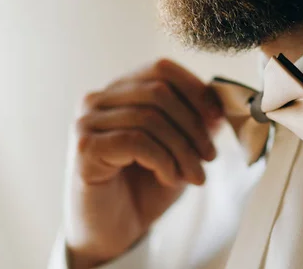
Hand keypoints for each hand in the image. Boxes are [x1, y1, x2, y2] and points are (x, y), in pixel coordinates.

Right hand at [64, 59, 222, 268]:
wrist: (112, 234)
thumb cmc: (144, 189)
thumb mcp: (179, 149)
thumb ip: (194, 122)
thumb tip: (218, 101)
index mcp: (120, 92)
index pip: (161, 68)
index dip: (195, 89)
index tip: (217, 119)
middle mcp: (98, 100)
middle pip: (159, 90)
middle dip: (193, 125)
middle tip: (209, 157)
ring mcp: (87, 122)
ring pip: (150, 117)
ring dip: (182, 150)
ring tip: (193, 176)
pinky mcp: (84, 148)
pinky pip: (136, 141)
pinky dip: (163, 161)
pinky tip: (169, 179)